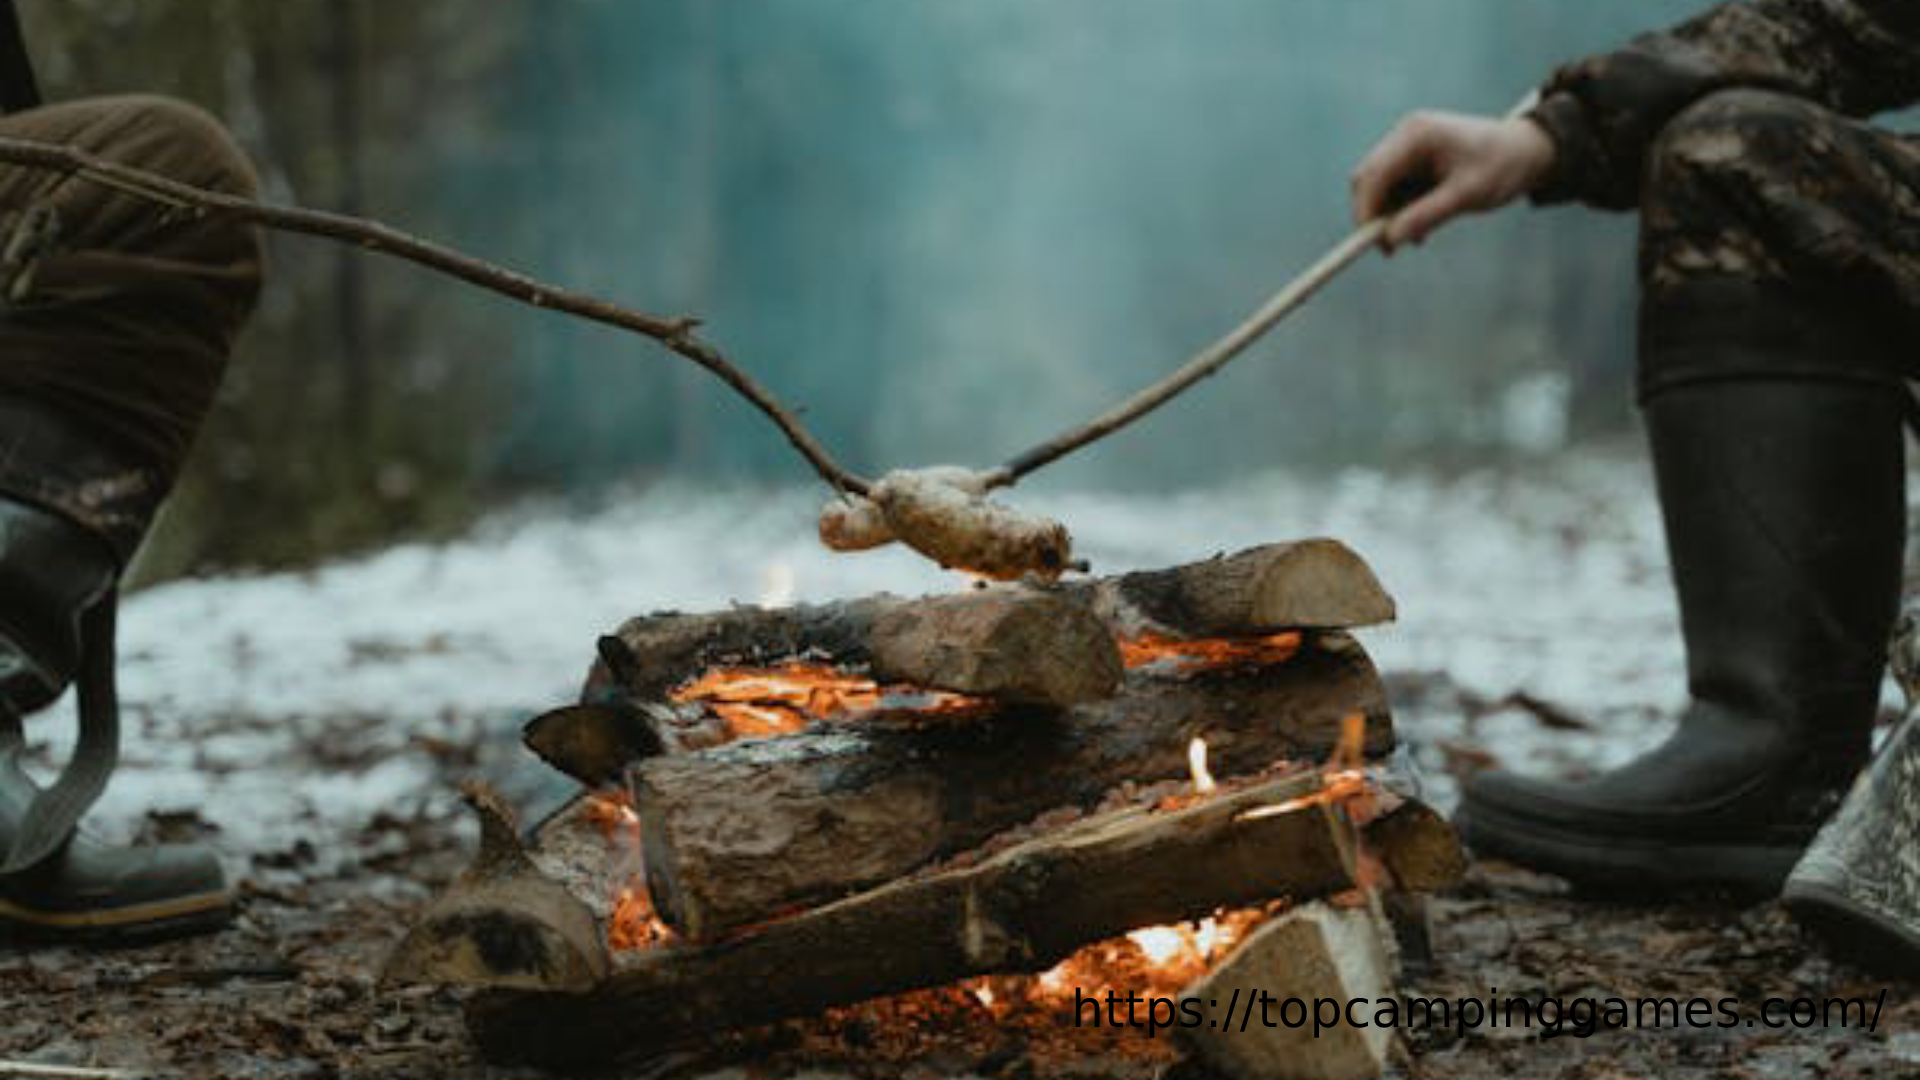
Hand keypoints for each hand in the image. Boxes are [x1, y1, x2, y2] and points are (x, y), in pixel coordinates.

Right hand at [1350, 110, 1555, 251]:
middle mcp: (1406, 136)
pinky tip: (1423, 226)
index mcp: (1416, 135)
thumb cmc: (1503, 165)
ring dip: (1392, 215)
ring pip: (1380, 187)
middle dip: (1375, 215)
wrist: (1529, 150)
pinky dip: (1403, 210)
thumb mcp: (1466, 195)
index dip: (1365, 210)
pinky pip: (1396, 188)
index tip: (1371, 243)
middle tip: (1391, 249)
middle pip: (1369, 179)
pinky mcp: (1415, 159)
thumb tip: (1390, 240)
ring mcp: (1409, 146)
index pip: (1372, 174)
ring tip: (1419, 238)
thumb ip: (1426, 216)